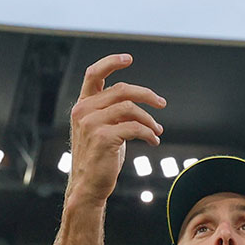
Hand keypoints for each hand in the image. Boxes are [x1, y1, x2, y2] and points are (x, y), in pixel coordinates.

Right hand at [65, 54, 165, 206]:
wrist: (89, 186)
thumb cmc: (99, 158)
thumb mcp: (104, 129)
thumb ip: (114, 113)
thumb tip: (140, 104)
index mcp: (83, 106)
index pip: (94, 74)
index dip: (111, 62)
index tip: (129, 58)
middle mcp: (84, 110)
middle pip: (122, 89)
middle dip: (146, 95)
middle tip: (161, 104)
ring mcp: (92, 123)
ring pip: (131, 108)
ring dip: (150, 119)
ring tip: (158, 131)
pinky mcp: (104, 137)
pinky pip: (135, 127)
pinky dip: (149, 133)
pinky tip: (153, 141)